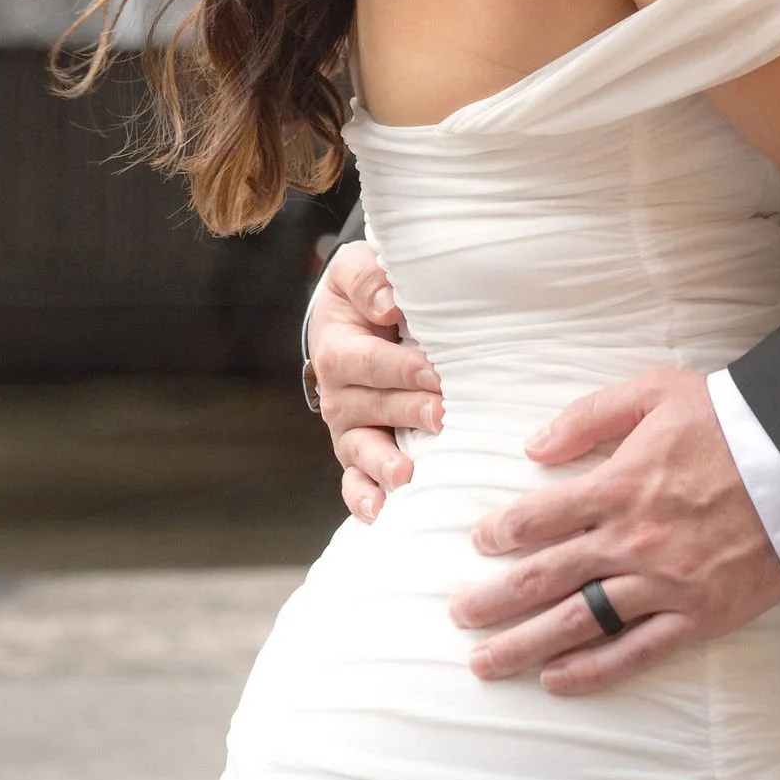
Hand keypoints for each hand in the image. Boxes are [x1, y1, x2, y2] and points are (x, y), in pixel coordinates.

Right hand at [306, 240, 444, 521]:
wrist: (349, 321)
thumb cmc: (364, 292)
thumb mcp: (356, 268)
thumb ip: (368, 278)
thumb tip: (388, 303)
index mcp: (337, 348)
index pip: (369, 362)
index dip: (401, 368)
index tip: (435, 373)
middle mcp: (339, 393)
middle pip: (372, 407)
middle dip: (408, 411)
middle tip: (442, 416)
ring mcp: (347, 427)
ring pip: (361, 450)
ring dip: (384, 464)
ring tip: (407, 474)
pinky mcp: (357, 451)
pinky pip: (353, 480)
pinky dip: (363, 497)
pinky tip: (380, 512)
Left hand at [451, 368, 779, 692]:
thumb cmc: (728, 419)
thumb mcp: (655, 391)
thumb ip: (590, 415)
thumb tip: (534, 446)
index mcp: (618, 484)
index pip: (539, 517)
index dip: (501, 532)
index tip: (479, 543)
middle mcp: (631, 541)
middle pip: (544, 578)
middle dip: (494, 600)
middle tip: (458, 615)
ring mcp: (663, 584)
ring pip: (578, 622)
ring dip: (524, 645)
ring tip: (484, 661)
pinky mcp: (697, 616)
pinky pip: (634, 652)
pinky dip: (592, 671)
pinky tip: (556, 680)